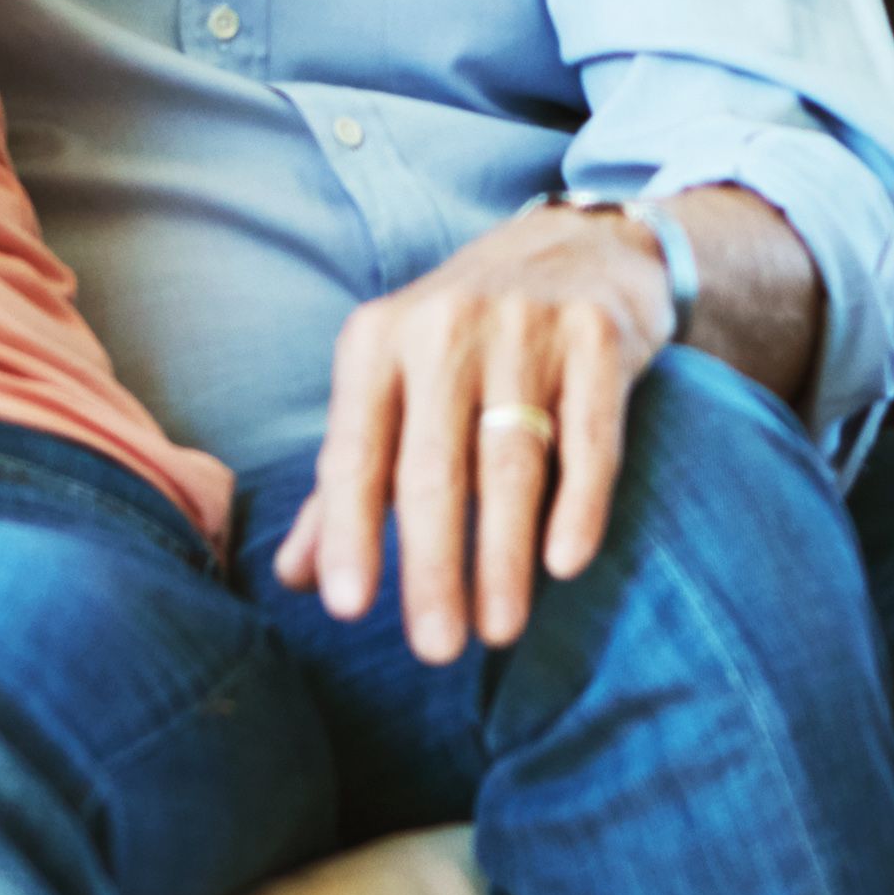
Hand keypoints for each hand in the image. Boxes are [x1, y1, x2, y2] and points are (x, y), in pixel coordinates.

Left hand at [275, 202, 673, 662]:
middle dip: (432, 568)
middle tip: (435, 649)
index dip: (349, 533)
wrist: (577, 245)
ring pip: (510, 463)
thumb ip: (346, 478)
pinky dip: (578, 504)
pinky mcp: (599, 339)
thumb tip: (295, 577)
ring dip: (502, 556)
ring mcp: (527, 329)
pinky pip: (589, 438)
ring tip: (498, 630)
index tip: (346, 610)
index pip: (355, 453)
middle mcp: (446, 326)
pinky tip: (564, 564)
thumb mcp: (392, 385)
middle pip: (433, 469)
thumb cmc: (466, 338)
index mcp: (377, 340)